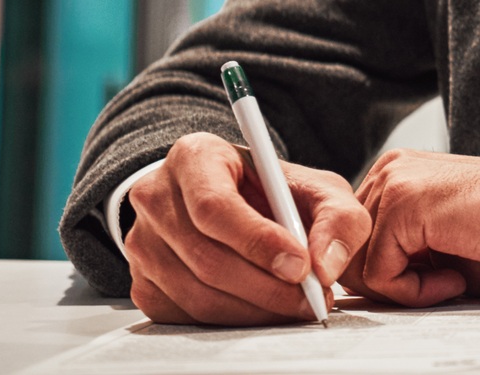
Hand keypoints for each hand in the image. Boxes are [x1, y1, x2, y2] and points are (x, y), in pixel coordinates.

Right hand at [125, 132, 370, 325]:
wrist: (236, 203)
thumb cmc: (275, 192)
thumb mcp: (318, 188)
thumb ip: (338, 217)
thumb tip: (325, 264)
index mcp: (194, 157)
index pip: (214, 206)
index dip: (258, 241)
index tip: (301, 266)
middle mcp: (156, 197)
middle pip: (207, 257)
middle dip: (267, 287)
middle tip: (312, 299)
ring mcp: (142, 243)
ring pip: (197, 293)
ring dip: (255, 310)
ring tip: (297, 306)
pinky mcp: (143, 283)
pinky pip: (186, 315)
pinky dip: (233, 321)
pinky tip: (265, 310)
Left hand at [346, 149, 479, 306]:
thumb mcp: (440, 248)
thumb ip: (399, 257)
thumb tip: (359, 289)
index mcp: (398, 177)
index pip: (356, 243)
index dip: (388, 278)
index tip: (433, 281)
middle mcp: (391, 172)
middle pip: (350, 255)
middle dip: (391, 285)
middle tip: (442, 284)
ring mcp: (395, 182)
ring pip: (358, 266)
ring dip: (404, 289)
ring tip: (450, 279)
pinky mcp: (405, 203)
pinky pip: (379, 273)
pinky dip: (414, 291)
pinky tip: (453, 277)